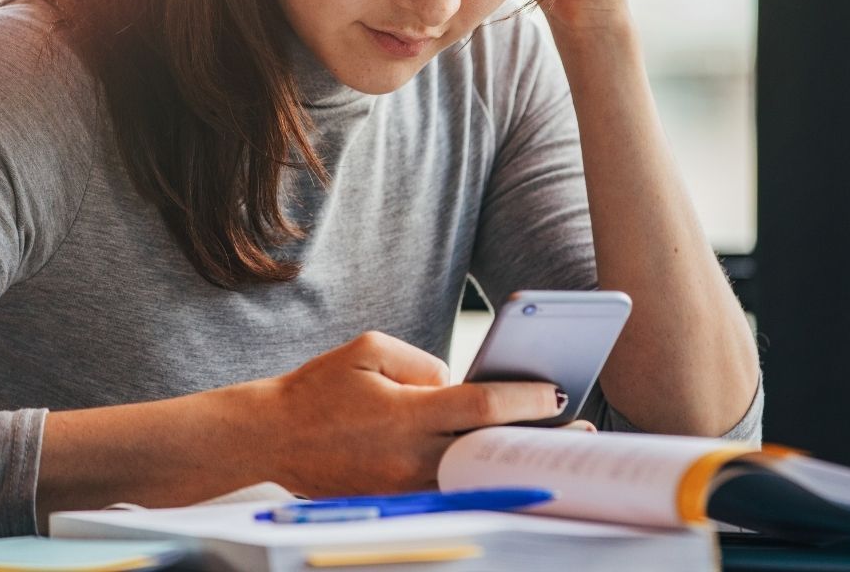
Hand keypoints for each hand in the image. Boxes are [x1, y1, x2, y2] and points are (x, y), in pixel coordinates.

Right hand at [246, 331, 585, 496]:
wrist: (271, 435)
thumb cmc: (319, 387)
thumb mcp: (369, 349)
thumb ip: (424, 362)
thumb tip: (459, 382)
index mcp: (405, 414)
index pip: (479, 407)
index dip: (525, 401)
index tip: (557, 393)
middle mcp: (409, 455)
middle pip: (487, 449)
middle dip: (534, 440)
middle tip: (578, 433)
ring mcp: (403, 484)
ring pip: (472, 473)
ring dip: (508, 459)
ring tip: (547, 447)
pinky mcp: (396, 499)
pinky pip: (447, 486)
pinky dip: (475, 474)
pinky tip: (498, 461)